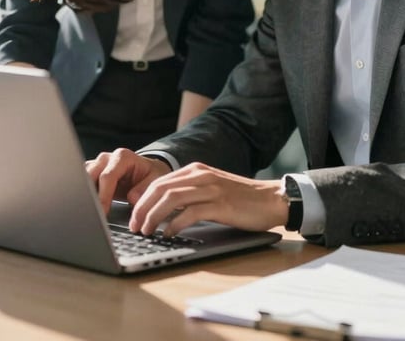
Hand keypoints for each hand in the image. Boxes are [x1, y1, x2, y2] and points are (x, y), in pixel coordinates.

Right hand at [86, 148, 170, 213]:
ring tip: (87, 212)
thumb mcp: (155, 180)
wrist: (146, 172)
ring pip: (82, 178)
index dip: (103, 196)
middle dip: (89, 196)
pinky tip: (85, 207)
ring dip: (83, 195)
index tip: (102, 212)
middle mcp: (107, 158)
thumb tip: (132, 197)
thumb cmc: (150, 175)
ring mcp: (97, 165)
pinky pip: (81, 182)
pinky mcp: (92, 174)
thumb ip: (145, 188)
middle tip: (91, 215)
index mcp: (122, 157)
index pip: (107, 177)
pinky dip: (82, 195)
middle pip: (89, 175)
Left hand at [129, 162, 287, 236]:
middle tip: (134, 227)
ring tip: (146, 231)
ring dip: (154, 216)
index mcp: (196, 170)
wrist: (271, 199)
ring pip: (171, 199)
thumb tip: (163, 210)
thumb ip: (190, 193)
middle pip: (161, 189)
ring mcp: (210, 189)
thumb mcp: (211, 189)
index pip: (159, 182)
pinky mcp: (220, 204)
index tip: (134, 216)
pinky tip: (168, 234)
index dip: (142, 199)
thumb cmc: (241, 199)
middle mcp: (200, 175)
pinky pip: (190, 213)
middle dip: (142, 208)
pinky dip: (175, 224)